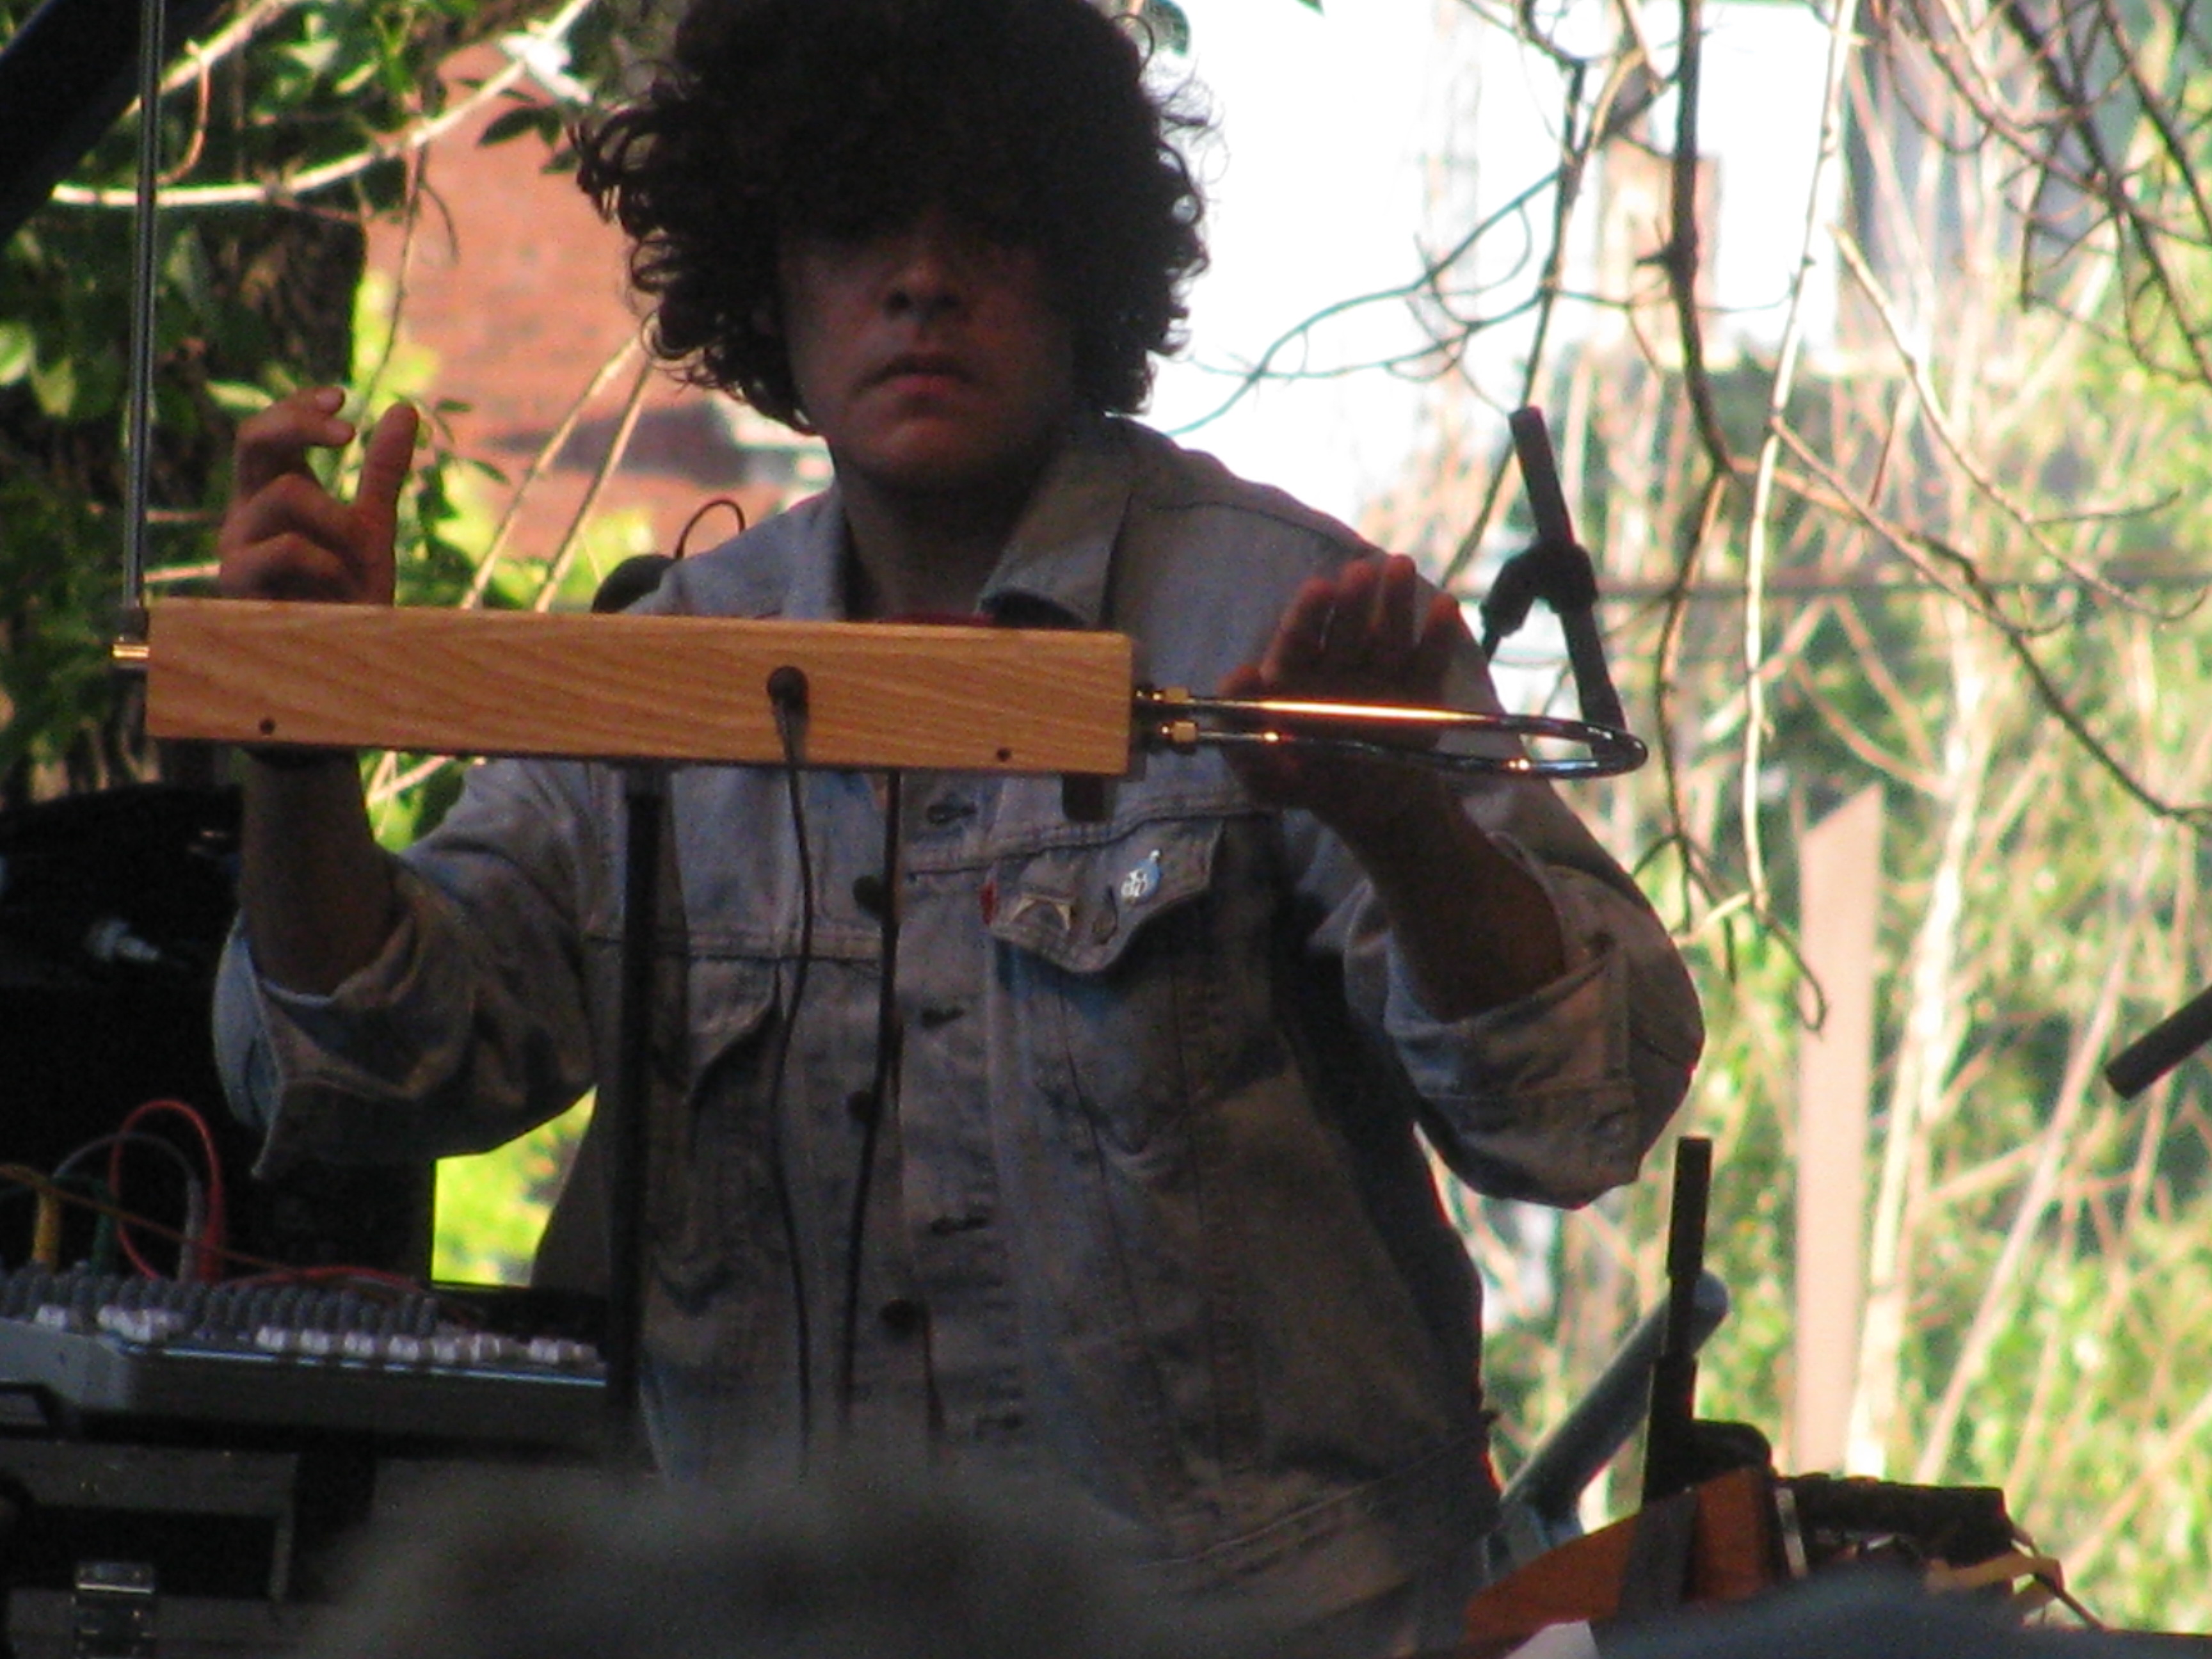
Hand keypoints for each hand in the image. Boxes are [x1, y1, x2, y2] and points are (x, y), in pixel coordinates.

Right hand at [218, 387, 418, 604]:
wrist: (346, 660)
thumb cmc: (351, 596)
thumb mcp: (373, 526)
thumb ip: (382, 471)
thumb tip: (404, 407)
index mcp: (273, 493)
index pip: (269, 430)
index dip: (298, 406)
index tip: (343, 395)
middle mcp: (247, 512)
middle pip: (251, 438)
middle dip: (299, 424)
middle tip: (349, 434)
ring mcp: (237, 544)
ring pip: (285, 493)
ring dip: (339, 523)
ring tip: (354, 564)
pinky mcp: (236, 580)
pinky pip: (286, 546)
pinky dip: (328, 562)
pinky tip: (337, 588)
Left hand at [1218, 553, 1469, 841]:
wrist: (1370, 809)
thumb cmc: (1305, 785)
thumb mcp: (1266, 779)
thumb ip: (1243, 740)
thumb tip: (1239, 677)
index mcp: (1297, 679)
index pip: (1298, 641)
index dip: (1308, 614)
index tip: (1320, 588)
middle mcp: (1338, 668)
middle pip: (1345, 631)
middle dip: (1353, 601)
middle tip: (1362, 571)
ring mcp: (1380, 676)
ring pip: (1386, 635)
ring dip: (1394, 602)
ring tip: (1400, 567)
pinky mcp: (1418, 691)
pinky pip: (1427, 663)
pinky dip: (1437, 636)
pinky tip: (1445, 606)